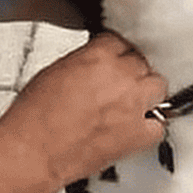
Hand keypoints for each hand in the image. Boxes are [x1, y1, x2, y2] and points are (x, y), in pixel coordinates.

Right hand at [0, 32, 166, 190]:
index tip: (114, 58)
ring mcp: (133, 105)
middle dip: (131, 70)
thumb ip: (84, 62)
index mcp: (98, 55)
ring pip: (158, 86)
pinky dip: (151, 125)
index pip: (120, 41)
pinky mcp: (137, 135)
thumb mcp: (55, 70)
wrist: (33, 151)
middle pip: (142, 62)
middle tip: (119, 82)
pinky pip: (159, 125)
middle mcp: (120, 76)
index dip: (116, 51)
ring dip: (146, 91)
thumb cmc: (34, 116)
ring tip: (132, 100)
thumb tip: (93, 64)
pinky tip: (138, 126)